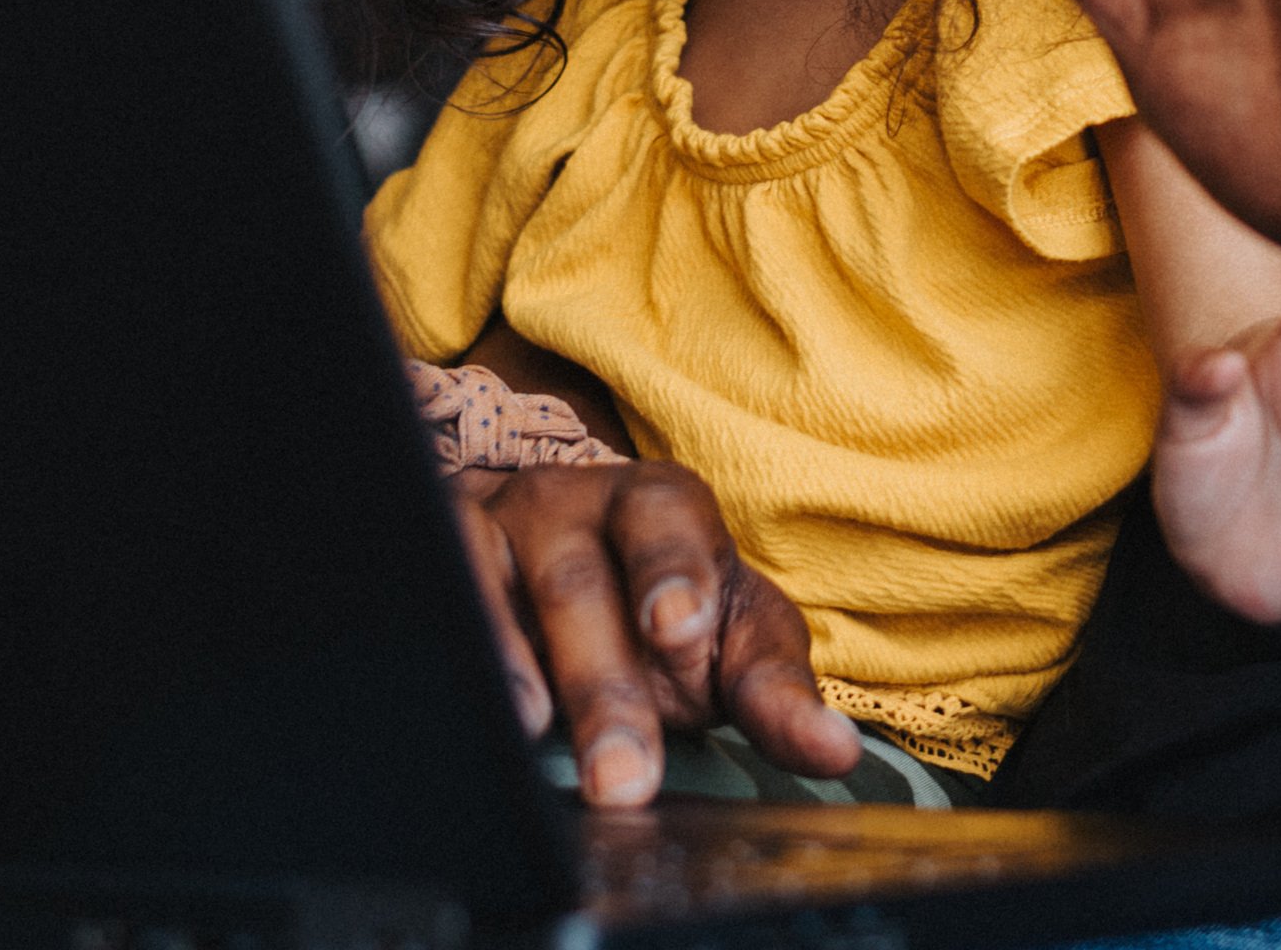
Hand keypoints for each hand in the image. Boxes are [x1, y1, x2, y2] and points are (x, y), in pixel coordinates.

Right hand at [450, 459, 861, 805]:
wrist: (551, 554)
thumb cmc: (662, 606)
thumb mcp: (731, 639)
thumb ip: (777, 693)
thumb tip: (836, 753)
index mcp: (663, 505)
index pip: (671, 527)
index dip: (675, 573)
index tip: (679, 629)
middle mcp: (576, 501)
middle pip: (585, 586)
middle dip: (608, 688)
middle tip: (627, 779)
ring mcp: (500, 526)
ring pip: (509, 600)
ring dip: (535, 688)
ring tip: (562, 764)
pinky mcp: (444, 555)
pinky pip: (445, 601)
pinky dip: (474, 661)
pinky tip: (500, 719)